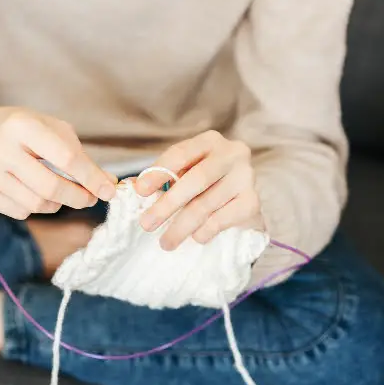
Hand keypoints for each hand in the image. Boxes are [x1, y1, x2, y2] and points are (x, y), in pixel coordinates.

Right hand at [0, 105, 115, 219]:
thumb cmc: (24, 131)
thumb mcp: (52, 131)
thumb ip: (80, 156)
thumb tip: (108, 184)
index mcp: (22, 125)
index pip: (65, 157)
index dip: (91, 178)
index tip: (109, 191)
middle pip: (50, 187)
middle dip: (77, 197)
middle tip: (89, 199)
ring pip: (35, 204)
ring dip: (57, 204)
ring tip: (59, 193)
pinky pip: (19, 212)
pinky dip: (34, 208)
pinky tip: (32, 193)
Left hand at [135, 130, 264, 250]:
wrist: (241, 204)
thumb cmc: (206, 187)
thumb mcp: (184, 176)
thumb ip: (162, 179)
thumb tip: (131, 188)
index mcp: (210, 141)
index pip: (180, 154)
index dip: (158, 173)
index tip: (140, 192)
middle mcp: (232, 154)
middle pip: (196, 180)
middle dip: (168, 204)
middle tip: (146, 224)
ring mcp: (246, 177)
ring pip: (206, 204)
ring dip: (181, 227)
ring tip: (166, 242)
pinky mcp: (252, 201)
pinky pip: (222, 219)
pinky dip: (205, 231)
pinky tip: (195, 238)